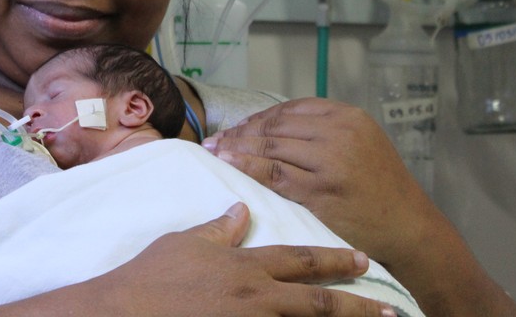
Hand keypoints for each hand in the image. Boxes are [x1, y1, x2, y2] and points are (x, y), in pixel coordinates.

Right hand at [90, 202, 395, 316]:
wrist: (125, 312)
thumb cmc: (152, 277)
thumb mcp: (185, 244)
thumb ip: (220, 230)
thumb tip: (242, 209)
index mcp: (244, 267)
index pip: (299, 259)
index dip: (333, 260)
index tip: (363, 261)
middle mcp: (255, 297)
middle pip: (316, 302)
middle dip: (356, 306)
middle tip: (389, 309)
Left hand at [201, 98, 434, 268]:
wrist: (409, 228)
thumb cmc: (381, 189)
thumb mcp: (362, 143)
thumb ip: (325, 131)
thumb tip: (275, 126)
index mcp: (348, 116)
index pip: (291, 109)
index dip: (258, 116)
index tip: (237, 126)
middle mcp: (339, 133)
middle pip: (276, 125)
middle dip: (241, 131)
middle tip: (216, 138)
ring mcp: (330, 161)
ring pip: (270, 146)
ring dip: (237, 146)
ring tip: (215, 149)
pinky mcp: (320, 191)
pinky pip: (272, 173)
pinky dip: (245, 165)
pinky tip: (227, 162)